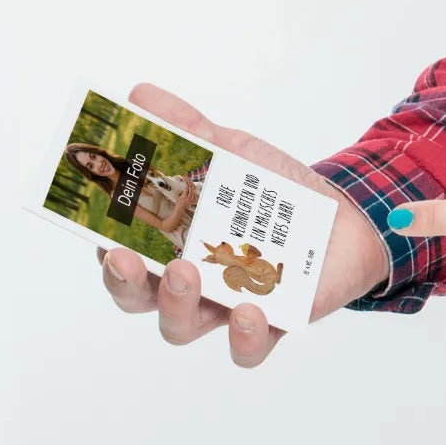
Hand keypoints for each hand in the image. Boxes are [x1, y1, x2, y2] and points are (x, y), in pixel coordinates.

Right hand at [95, 83, 390, 367]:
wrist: (345, 217)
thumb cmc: (273, 191)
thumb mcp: (232, 152)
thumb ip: (187, 129)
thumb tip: (139, 94)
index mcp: (169, 244)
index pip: (121, 255)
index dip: (105, 250)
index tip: (100, 233)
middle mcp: (187, 284)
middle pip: (138, 297)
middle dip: (127, 281)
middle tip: (128, 257)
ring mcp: (224, 308)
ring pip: (182, 326)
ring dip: (177, 302)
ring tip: (187, 271)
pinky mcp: (270, 326)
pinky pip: (247, 349)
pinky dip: (244, 337)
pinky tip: (251, 310)